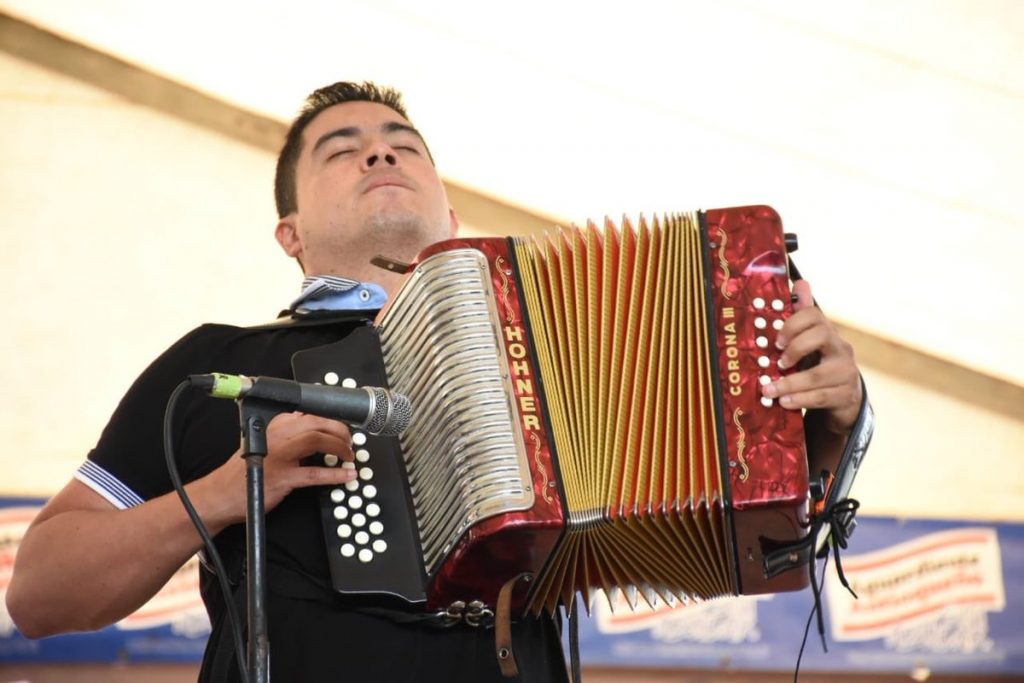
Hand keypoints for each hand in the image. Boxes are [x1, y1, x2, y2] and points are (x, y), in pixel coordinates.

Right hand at [202, 412, 356, 524]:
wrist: (223, 493)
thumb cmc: (248, 467)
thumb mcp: (266, 441)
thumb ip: (288, 431)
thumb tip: (312, 423)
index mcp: (276, 424)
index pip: (311, 413)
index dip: (333, 419)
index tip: (345, 426)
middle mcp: (278, 435)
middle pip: (318, 423)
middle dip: (340, 431)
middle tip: (350, 442)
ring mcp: (280, 455)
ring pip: (318, 441)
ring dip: (339, 447)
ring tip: (349, 456)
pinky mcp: (283, 477)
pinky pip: (315, 473)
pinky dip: (335, 474)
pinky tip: (347, 475)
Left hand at [761, 280, 861, 434]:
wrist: (845, 397)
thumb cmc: (820, 364)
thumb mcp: (811, 343)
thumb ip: (803, 317)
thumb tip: (800, 282)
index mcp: (828, 333)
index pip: (815, 315)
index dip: (794, 324)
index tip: (776, 340)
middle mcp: (841, 349)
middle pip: (822, 335)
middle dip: (795, 347)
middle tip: (777, 362)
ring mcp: (846, 372)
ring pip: (817, 375)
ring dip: (789, 383)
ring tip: (769, 390)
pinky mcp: (845, 395)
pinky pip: (821, 397)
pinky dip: (799, 400)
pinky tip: (784, 402)